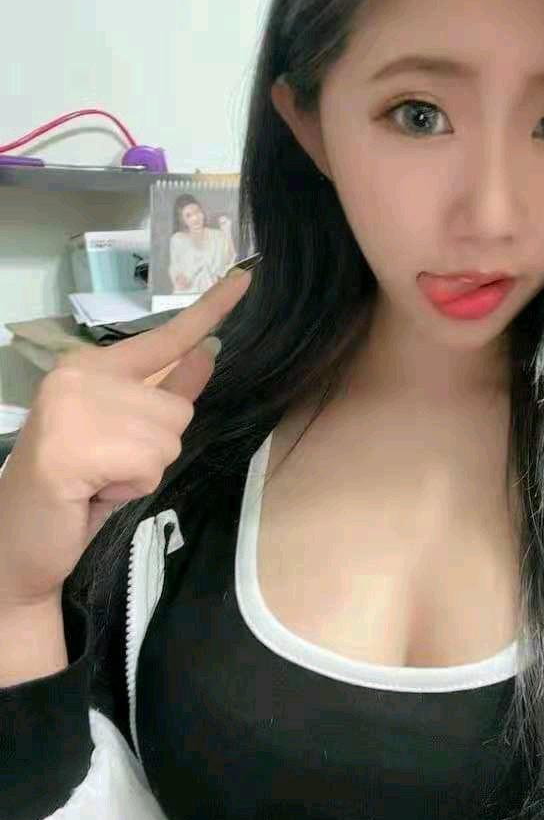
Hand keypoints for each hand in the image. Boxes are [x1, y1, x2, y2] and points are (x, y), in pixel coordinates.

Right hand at [0, 268, 251, 606]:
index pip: (164, 337)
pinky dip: (131, 488)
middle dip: (154, 450)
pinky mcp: (75, 444)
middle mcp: (81, 374)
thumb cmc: (77, 487)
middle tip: (107, 467)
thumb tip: (207, 349)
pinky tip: (93, 491)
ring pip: (169, 438)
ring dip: (143, 471)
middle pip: (177, 409)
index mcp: (89, 366)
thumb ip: (166, 391)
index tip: (246, 278)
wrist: (19, 540)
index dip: (210, 310)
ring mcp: (75, 405)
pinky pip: (150, 466)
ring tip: (99, 478)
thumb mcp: (128, 434)